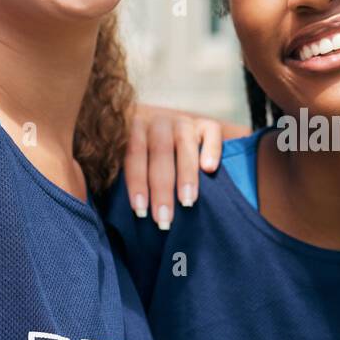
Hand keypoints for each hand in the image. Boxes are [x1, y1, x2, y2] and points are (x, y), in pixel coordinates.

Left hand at [122, 105, 246, 230]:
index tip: (141, 211)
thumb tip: (127, 213)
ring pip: (184, 144)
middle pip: (160, 152)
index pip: (134, 156)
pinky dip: (211, 150)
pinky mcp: (208, 124)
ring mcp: (184, 121)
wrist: (176, 136)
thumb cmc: (151, 161)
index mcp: (135, 130)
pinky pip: (211, 133)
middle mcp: (159, 122)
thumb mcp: (136, 163)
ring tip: (187, 201)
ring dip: (185, 175)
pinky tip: (209, 169)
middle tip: (164, 217)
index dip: (137, 183)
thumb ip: (131, 177)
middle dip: (161, 188)